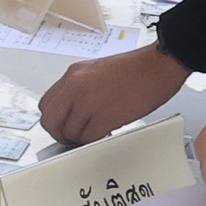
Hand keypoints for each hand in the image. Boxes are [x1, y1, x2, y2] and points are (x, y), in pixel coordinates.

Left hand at [39, 44, 187, 145]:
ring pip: (68, 133)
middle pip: (50, 122)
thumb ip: (80, 88)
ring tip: (94, 132)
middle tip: (73, 136)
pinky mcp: (104, 117)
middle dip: (60, 133)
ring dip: (80, 138)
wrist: (159, 65)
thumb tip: (74, 109)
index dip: (55, 118)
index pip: (47, 104)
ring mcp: (87, 102)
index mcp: (73, 74)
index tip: (64, 124)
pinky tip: (105, 132)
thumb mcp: (97, 70)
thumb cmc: (136, 67)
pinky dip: (94, 140)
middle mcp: (75, 87)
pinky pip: (87, 138)